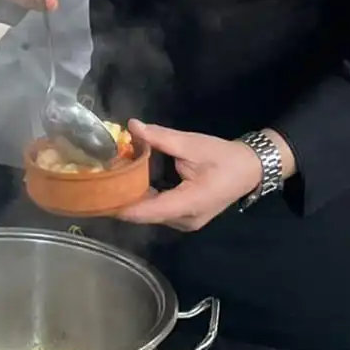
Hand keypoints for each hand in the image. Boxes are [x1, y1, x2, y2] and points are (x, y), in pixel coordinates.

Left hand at [115, 120, 264, 230]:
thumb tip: (132, 127)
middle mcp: (185, 220)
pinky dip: (145, 199)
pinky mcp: (186, 218)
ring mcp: (186, 222)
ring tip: (111, 179)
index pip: (148, 211)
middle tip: (101, 180)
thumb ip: (160, 138)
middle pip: (146, 214)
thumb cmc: (223, 156)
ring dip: (133, 199)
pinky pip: (160, 211)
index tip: (99, 196)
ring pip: (151, 214)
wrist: (250, 169)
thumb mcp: (192, 144)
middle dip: (123, 198)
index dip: (122, 206)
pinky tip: (131, 183)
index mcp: (189, 204)